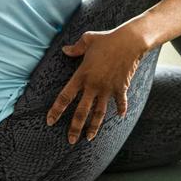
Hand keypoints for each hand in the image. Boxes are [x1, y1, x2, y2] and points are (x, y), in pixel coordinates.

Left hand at [47, 27, 147, 143]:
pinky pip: (120, 102)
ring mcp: (108, 88)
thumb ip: (75, 48)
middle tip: (70, 140)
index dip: (57, 110)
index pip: (65, 96)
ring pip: (99, 113)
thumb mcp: (87, 40)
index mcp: (82, 75)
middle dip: (75, 127)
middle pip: (81, 111)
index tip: (50, 121)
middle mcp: (93, 85)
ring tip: (89, 138)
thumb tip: (64, 50)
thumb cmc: (107, 39)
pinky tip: (120, 117)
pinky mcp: (120, 88)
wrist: (130, 41)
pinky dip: (121, 109)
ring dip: (94, 127)